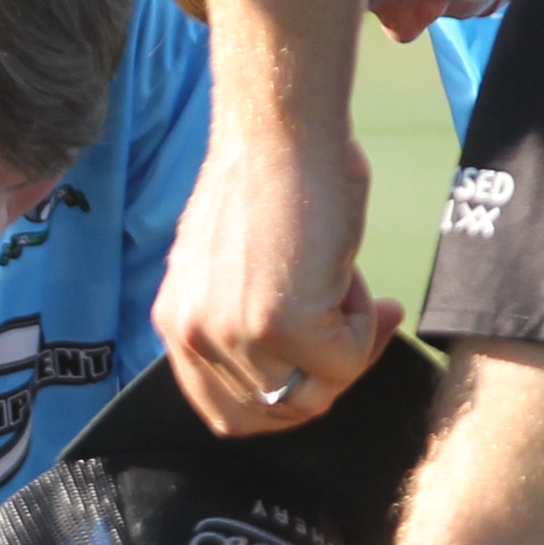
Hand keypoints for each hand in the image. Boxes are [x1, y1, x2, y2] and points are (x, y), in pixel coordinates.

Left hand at [155, 120, 402, 433]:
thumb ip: (252, 320)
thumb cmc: (275, 181)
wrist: (281, 133)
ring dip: (349, 346)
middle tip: (359, 325)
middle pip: (273, 411)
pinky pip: (344, 362)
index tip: (325, 354)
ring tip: (346, 284)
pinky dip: (365, 326)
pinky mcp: (279, 324)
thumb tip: (311, 359)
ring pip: (314, 393)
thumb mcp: (239, 272)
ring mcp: (233, 335)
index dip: (287, 395)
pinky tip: (349, 273)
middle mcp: (194, 337)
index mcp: (178, 325)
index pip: (229, 409)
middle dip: (326, 377)